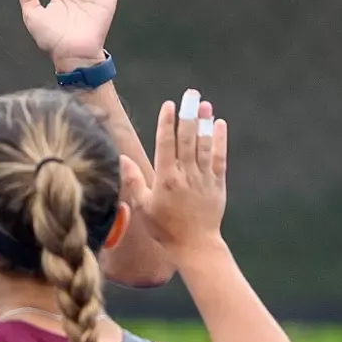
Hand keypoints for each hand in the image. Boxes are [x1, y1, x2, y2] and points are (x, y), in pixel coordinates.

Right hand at [124, 89, 226, 252]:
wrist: (195, 246)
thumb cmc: (165, 229)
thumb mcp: (143, 207)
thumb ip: (134, 181)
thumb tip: (122, 158)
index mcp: (166, 179)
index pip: (166, 144)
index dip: (167, 122)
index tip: (169, 105)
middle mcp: (186, 175)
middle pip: (187, 138)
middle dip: (188, 114)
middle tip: (190, 94)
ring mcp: (203, 178)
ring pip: (204, 145)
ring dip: (204, 122)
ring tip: (204, 103)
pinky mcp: (217, 184)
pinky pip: (219, 158)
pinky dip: (220, 141)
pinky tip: (218, 124)